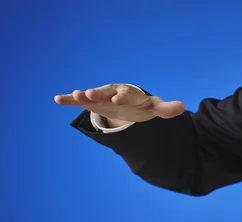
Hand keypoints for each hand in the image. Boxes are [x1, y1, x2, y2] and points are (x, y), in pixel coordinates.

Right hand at [54, 84, 185, 127]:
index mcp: (129, 94)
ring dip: (84, 95)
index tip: (118, 100)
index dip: (123, 97)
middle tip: (91, 94)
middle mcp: (113, 93)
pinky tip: (58, 99)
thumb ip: (165, 108)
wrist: (127, 101)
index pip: (127, 95)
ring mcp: (101, 97)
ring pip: (92, 95)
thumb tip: (182, 107)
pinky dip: (69, 99)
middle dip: (100, 94)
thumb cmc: (140, 106)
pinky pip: (79, 100)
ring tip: (77, 95)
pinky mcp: (91, 102)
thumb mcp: (153, 108)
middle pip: (107, 93)